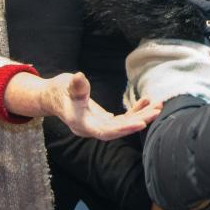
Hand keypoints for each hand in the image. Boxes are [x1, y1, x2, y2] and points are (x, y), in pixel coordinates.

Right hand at [41, 72, 161, 139]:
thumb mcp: (65, 86)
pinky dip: (133, 111)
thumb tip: (79, 77)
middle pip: (119, 129)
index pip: (106, 131)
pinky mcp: (102, 120)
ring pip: (122, 124)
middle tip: (157, 110)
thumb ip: (75, 86)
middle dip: (139, 120)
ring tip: (157, 105)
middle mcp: (92, 128)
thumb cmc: (58, 91)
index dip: (124, 128)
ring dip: (140, 115)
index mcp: (82, 125)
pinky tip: (145, 101)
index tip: (141, 123)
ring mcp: (98, 125)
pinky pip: (121, 119)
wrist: (51, 96)